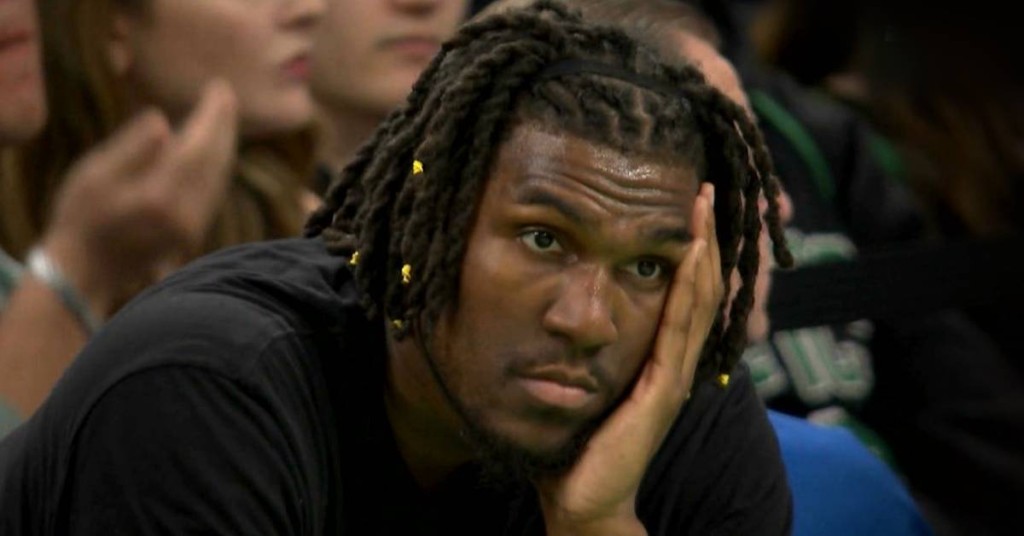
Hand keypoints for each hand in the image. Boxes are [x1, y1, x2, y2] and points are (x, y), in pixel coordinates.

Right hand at [41, 79, 237, 316]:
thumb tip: (165, 122)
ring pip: (220, 177)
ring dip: (224, 144)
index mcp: (160, 195)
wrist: (85, 272)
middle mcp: (186, 213)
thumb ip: (132, 146)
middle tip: (226, 95)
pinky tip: (214, 149)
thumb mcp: (94, 174)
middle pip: (217, 161)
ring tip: (223, 116)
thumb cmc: (81, 217)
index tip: (220, 88)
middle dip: (224, 125)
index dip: (213, 115)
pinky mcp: (193, 234)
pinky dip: (217, 165)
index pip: (199, 146)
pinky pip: (214, 190)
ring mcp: (193, 227)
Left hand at [535, 183, 724, 534]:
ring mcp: (673, 376)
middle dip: (705, 238)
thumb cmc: (577, 443)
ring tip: (703, 206)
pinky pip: (680, 329)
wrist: (581, 498)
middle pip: (700, 288)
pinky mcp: (663, 390)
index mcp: (658, 358)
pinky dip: (689, 288)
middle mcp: (674, 363)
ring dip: (703, 250)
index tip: (689, 207)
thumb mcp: (585, 381)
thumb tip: (563, 308)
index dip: (692, 250)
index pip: (683, 293)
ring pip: (698, 301)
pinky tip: (691, 254)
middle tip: (706, 190)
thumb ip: (586, 350)